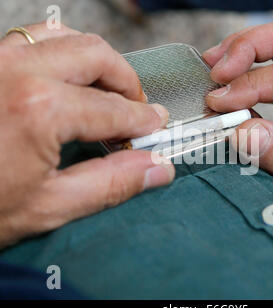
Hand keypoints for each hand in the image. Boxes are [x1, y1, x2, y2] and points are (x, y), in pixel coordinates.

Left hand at [0, 22, 174, 247]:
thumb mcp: (48, 207)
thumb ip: (111, 184)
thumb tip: (156, 169)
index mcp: (40, 109)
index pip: (115, 110)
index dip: (143, 122)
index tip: (157, 129)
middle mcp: (18, 72)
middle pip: (98, 56)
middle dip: (127, 83)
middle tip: (137, 111)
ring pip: (66, 37)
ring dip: (97, 62)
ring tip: (107, 92)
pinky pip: (34, 38)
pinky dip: (62, 51)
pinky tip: (68, 76)